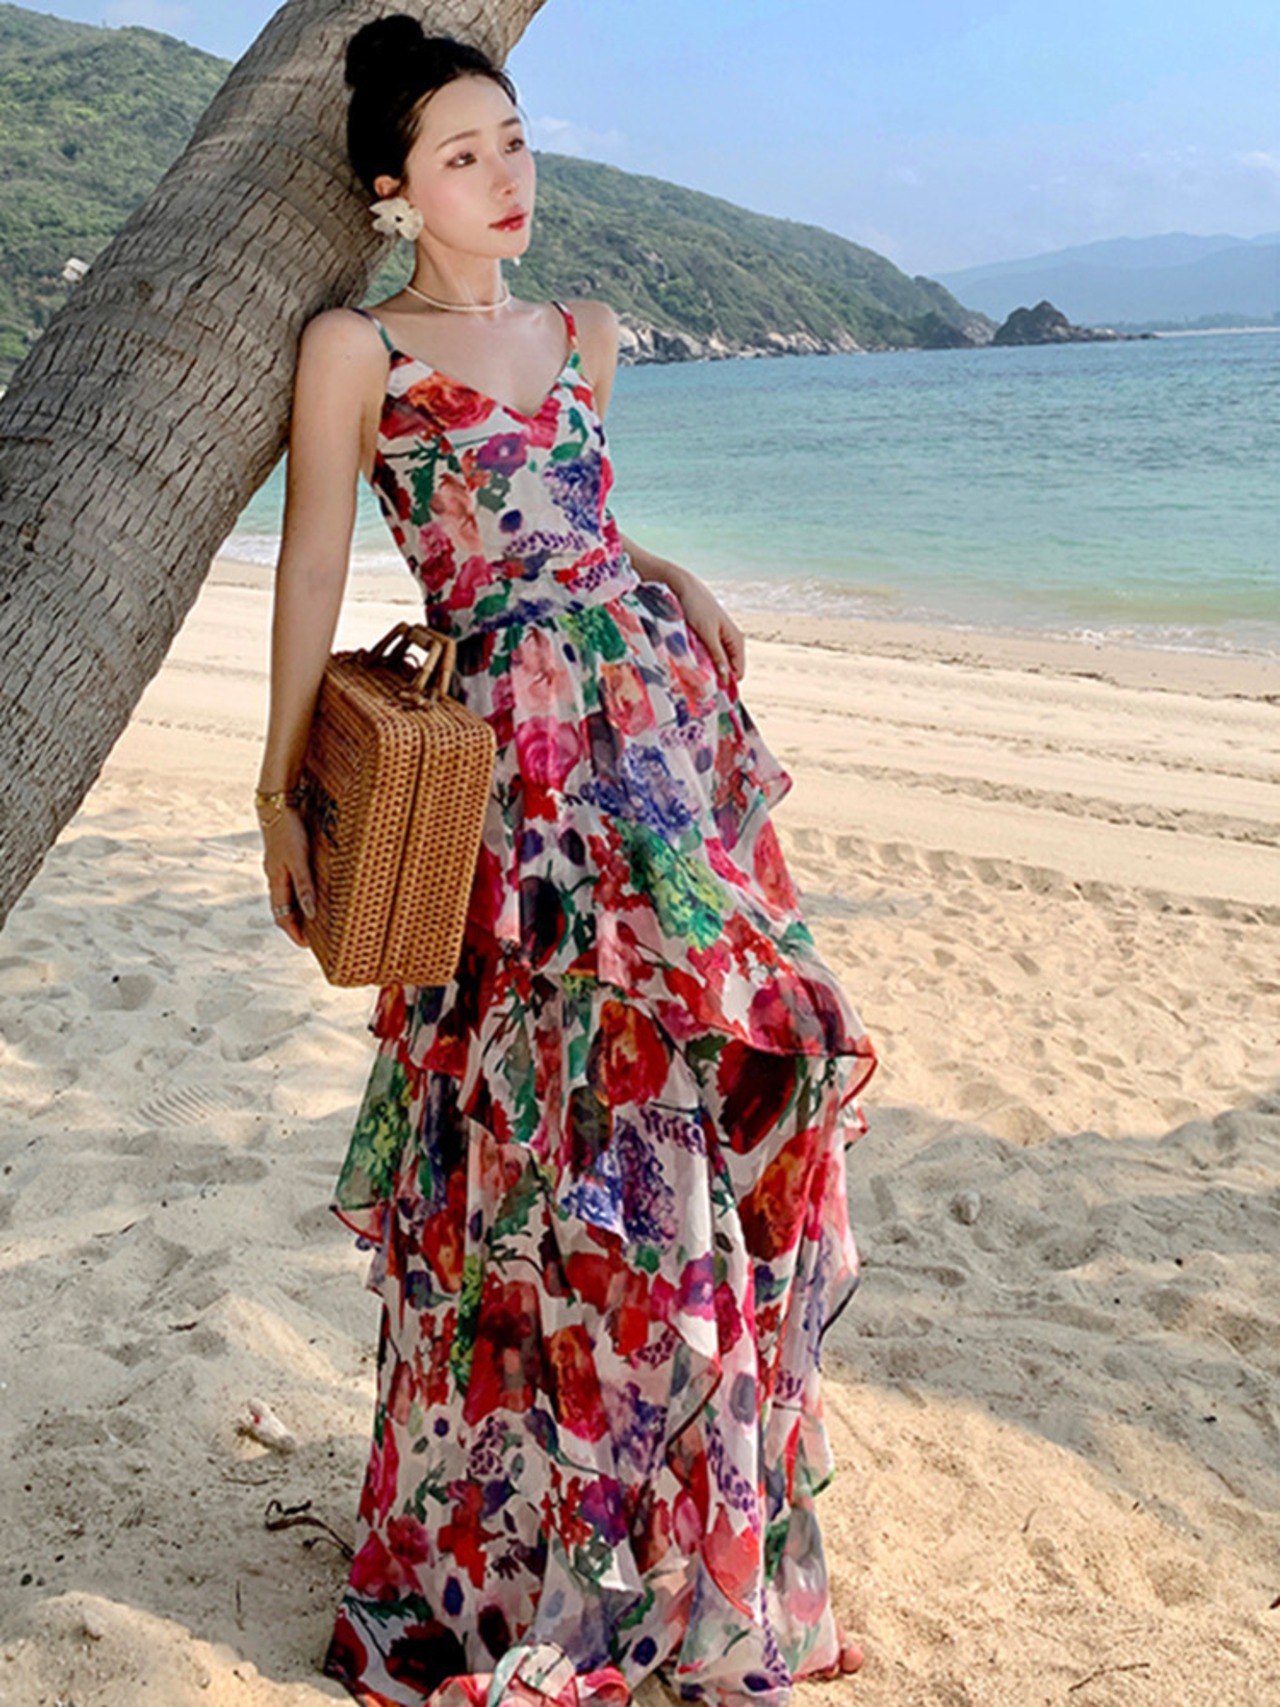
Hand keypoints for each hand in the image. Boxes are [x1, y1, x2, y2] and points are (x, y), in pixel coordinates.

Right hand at [260, 807, 315, 947]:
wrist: (276, 805)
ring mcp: (277, 867)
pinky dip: (297, 893)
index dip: (294, 932)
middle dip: (295, 925)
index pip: (283, 916)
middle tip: (310, 937)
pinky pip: (289, 883)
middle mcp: (274, 877)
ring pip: (285, 896)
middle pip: (282, 909)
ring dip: (296, 909)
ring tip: (311, 919)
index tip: (306, 945)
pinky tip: (307, 890)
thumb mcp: (299, 861)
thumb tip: (311, 914)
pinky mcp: (282, 857)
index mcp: (276, 881)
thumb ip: (305, 886)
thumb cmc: (288, 831)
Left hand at [669, 571, 745, 687]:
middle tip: (698, 684)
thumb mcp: (707, 634)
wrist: (684, 588)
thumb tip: (726, 678)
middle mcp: (731, 641)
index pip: (738, 672)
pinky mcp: (709, 639)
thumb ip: (717, 656)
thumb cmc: (697, 607)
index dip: (727, 683)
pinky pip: (708, 657)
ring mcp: (720, 640)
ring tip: (693, 671)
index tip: (710, 692)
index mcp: (736, 640)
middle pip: (728, 670)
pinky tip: (691, 661)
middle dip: (716, 677)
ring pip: (717, 664)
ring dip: (707, 669)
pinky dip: (701, 661)